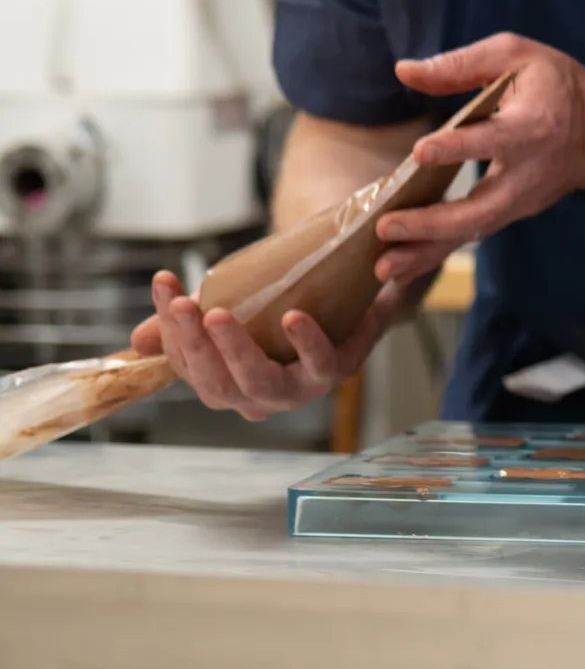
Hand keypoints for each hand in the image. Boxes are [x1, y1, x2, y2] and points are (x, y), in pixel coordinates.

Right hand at [128, 270, 402, 420]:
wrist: (351, 292)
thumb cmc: (283, 306)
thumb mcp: (234, 306)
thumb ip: (190, 321)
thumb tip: (138, 339)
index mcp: (225, 383)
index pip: (186, 364)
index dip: (170, 327)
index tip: (163, 282)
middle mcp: (257, 396)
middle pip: (216, 384)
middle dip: (194, 345)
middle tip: (183, 306)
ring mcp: (298, 389)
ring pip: (259, 383)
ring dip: (235, 349)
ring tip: (219, 314)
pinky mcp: (336, 371)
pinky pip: (320, 364)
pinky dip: (306, 342)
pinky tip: (293, 318)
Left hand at [379, 34, 584, 282]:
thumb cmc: (555, 85)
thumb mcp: (516, 56)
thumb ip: (460, 64)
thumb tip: (404, 71)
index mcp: (532, 125)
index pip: (492, 140)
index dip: (457, 147)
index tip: (420, 151)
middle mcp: (528, 172)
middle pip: (481, 208)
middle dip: (432, 222)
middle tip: (385, 226)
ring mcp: (522, 199)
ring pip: (474, 231)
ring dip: (427, 251)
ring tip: (383, 267)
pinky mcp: (513, 213)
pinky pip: (472, 235)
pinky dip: (435, 254)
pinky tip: (398, 267)